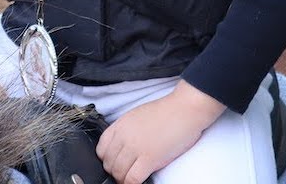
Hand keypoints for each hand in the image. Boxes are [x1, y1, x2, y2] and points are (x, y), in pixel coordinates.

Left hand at [95, 81, 225, 183]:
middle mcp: (124, 136)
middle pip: (108, 164)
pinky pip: (132, 179)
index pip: (101, 149)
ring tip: (132, 178)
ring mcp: (135, 148)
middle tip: (125, 172)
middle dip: (116, 171)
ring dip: (124, 179)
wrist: (185, 109)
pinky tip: (139, 181)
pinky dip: (132, 183)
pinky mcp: (149, 159)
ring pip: (118, 173)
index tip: (115, 163)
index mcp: (120, 125)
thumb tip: (122, 147)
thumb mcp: (137, 116)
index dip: (107, 160)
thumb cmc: (166, 111)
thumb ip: (126, 130)